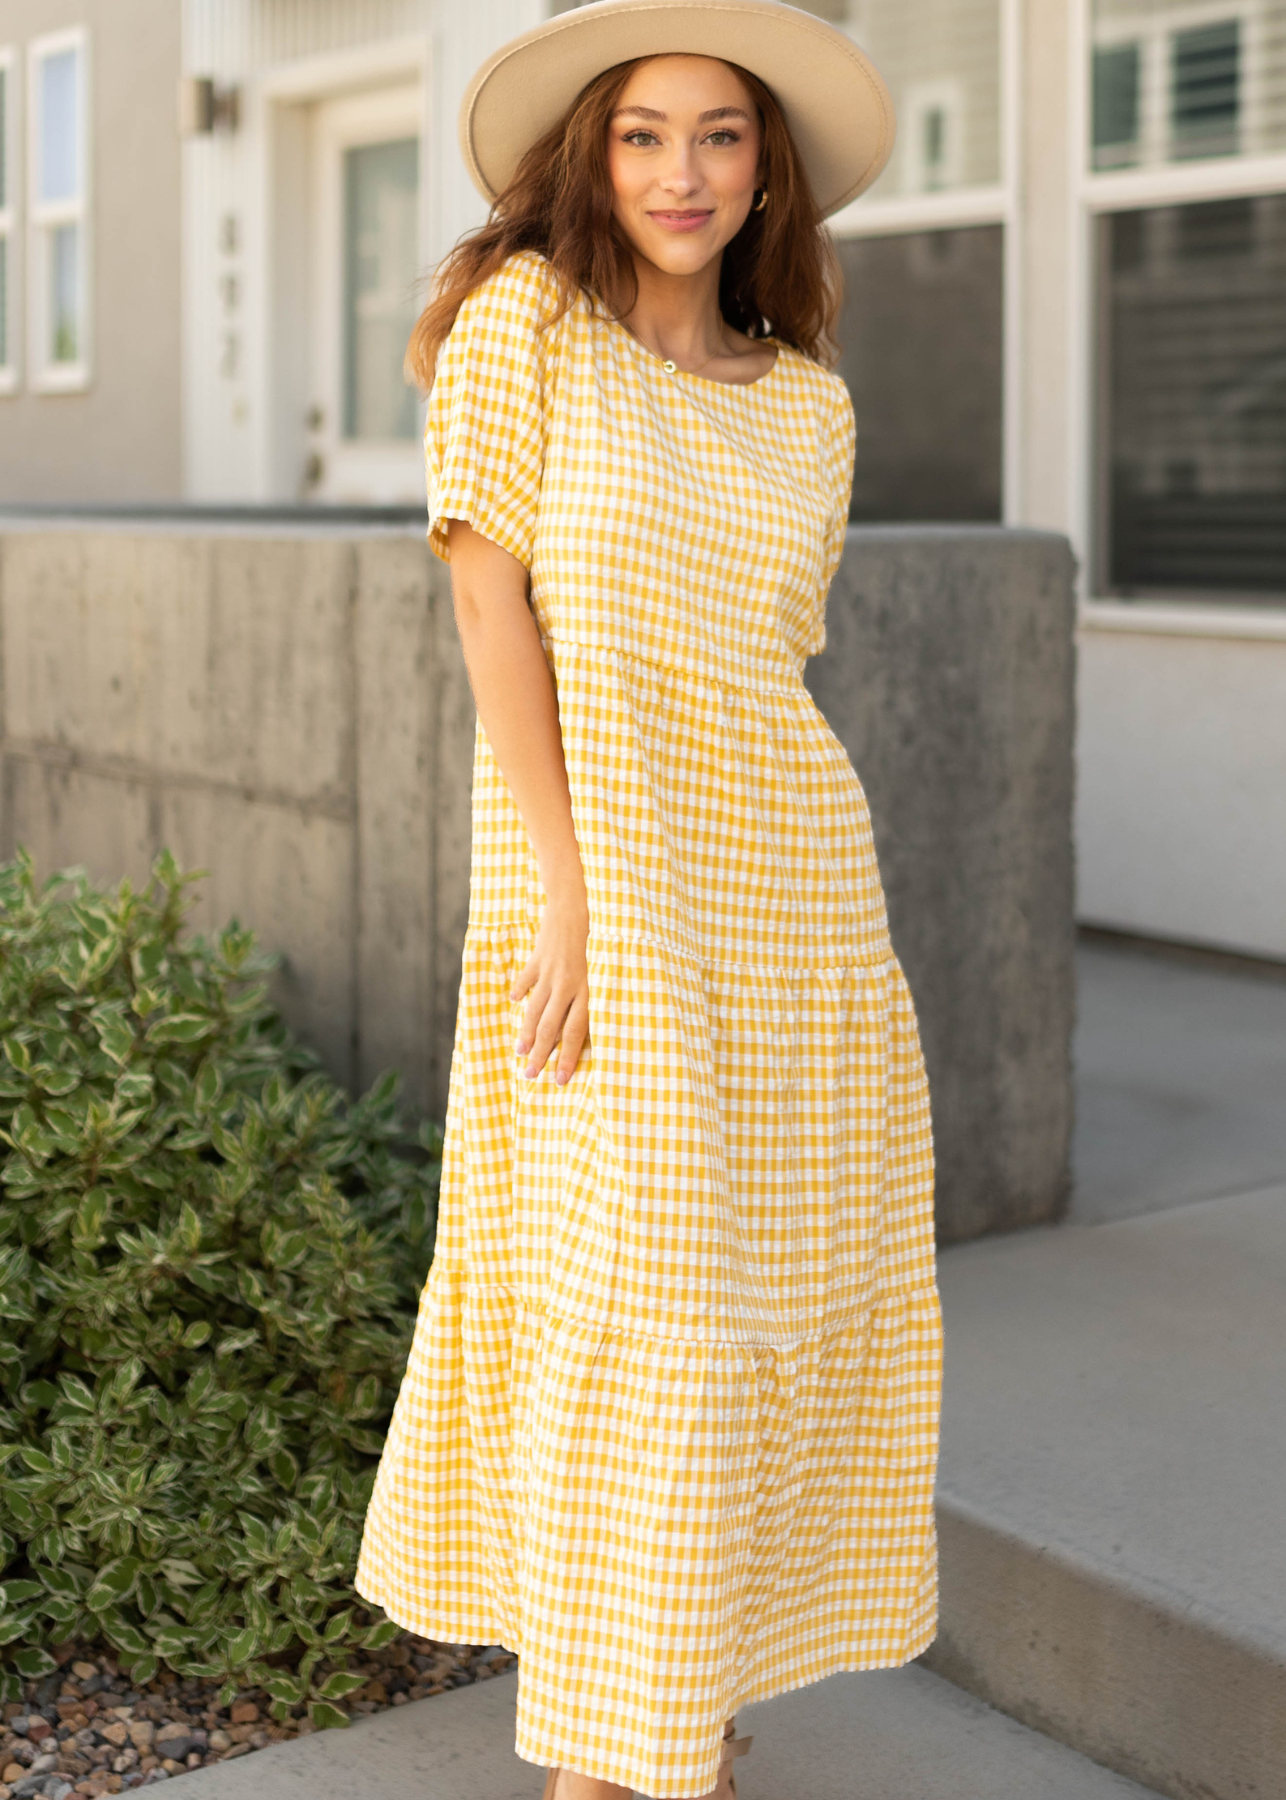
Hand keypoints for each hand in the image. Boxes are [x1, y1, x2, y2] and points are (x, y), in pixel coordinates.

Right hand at [512, 890, 589, 1084]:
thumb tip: (590, 1023)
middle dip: (540, 1055)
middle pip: (552, 1027)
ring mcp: (550, 972)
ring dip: (527, 1033)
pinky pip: (527, 979)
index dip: (566, 1058)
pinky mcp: (538, 958)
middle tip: (530, 1075)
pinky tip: (514, 1002)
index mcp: (588, 990)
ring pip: (535, 1010)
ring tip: (520, 1051)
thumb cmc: (601, 935)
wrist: (580, 901)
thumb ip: (595, 994)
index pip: (575, 1033)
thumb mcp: (606, 967)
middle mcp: (568, 985)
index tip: (559, 1080)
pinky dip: (520, 991)